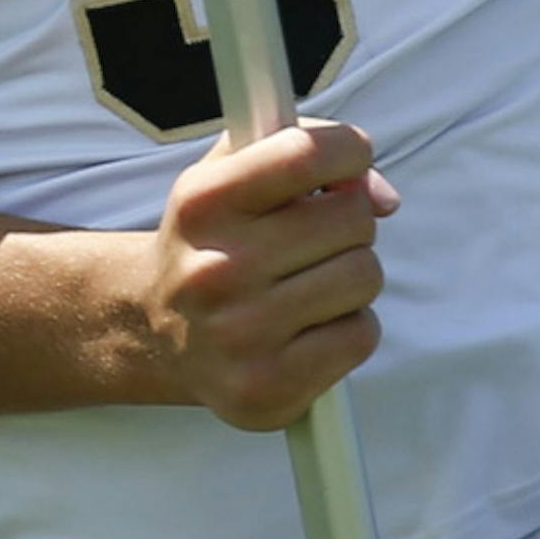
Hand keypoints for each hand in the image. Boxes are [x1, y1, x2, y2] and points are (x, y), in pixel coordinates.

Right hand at [143, 116, 394, 432]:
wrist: (155, 331)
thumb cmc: (213, 242)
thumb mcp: (229, 174)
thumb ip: (303, 150)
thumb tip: (383, 198)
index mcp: (203, 204)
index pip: (306, 154)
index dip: (349, 149)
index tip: (350, 160)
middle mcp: (215, 269)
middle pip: (352, 219)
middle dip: (349, 220)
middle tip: (316, 236)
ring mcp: (242, 335)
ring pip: (364, 275)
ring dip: (351, 274)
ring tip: (310, 282)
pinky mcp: (268, 389)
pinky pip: (360, 335)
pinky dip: (349, 326)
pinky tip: (312, 326)